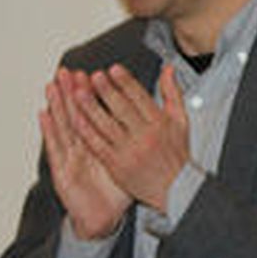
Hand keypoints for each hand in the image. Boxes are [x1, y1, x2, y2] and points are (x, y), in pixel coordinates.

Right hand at [40, 69, 131, 239]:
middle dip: (74, 93)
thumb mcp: (132, 162)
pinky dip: (49, 131)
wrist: (104, 218)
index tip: (95, 72)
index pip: (98, 114)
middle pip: (78, 116)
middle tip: (70, 71)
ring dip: (57, 105)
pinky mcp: (62, 171)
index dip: (95, 95)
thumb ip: (140, 140)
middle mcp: (85, 147)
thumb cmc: (118, 190)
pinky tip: (44, 114)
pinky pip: (56, 148)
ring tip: (52, 85)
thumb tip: (155, 120)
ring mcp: (71, 157)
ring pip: (64, 127)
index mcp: (103, 143)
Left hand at [68, 64, 189, 211]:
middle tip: (92, 76)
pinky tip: (75, 120)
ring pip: (106, 126)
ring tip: (77, 93)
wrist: (177, 188)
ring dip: (90, 108)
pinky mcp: (117, 165)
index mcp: (160, 123)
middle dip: (105, 91)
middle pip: (122, 109)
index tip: (113, 69)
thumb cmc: (177, 154)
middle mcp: (145, 136)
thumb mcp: (181, 120)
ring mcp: (130, 151)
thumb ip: (172, 92)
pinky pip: (98, 145)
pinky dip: (86, 132)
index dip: (125, 82)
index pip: (141, 98)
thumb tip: (168, 69)